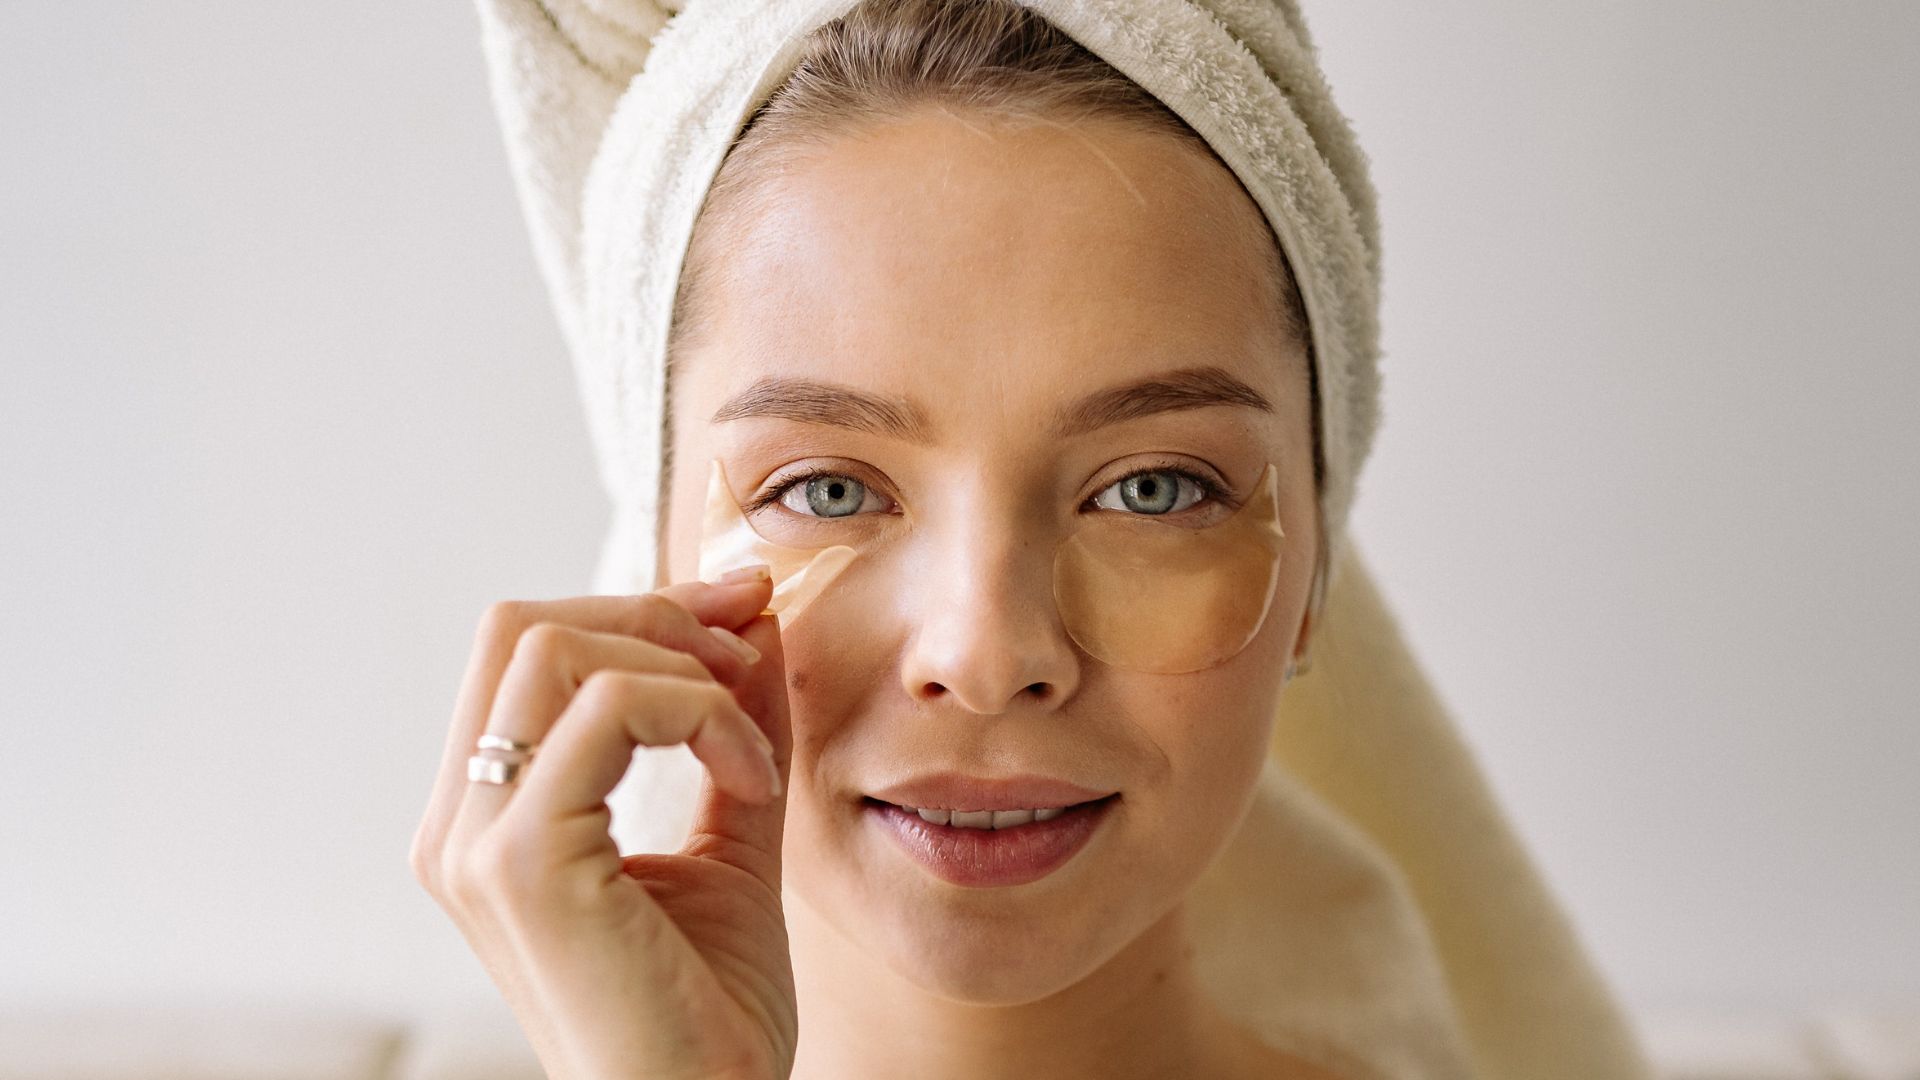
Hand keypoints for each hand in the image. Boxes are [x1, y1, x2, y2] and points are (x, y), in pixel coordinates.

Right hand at [409, 570, 795, 1079]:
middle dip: (653, 613)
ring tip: (749, 737)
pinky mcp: (522, 864)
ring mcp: (477, 844)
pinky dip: (699, 713)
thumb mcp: (732, 834)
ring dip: (678, 661)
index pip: (529, 649)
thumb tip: (756, 620)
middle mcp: (460, 825)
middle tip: (749, 654)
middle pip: (522, 623)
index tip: (745, 613)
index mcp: (490, 817)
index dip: (640, 609)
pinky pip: (609, 709)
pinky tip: (750, 778)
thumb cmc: (709, 1012)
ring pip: (552, 646)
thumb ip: (733, 726)